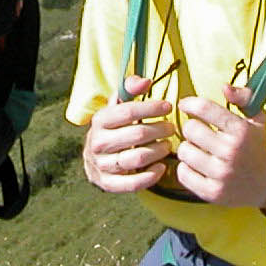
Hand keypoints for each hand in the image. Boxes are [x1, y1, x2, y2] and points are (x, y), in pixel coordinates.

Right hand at [83, 79, 174, 194]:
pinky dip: (151, 176)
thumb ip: (130, 89)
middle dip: (160, 129)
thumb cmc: (113, 128)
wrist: (94, 158)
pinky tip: (162, 167)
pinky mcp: (107, 183)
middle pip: (137, 134)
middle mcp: (98, 142)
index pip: (128, 111)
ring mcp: (102, 164)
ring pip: (138, 158)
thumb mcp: (117, 106)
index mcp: (99, 120)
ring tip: (168, 145)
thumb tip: (146, 81)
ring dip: (159, 151)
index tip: (168, 106)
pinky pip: (132, 183)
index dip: (151, 108)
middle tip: (172, 128)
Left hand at [172, 84, 265, 207]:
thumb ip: (244, 97)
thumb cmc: (257, 146)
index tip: (185, 105)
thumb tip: (224, 87)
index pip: (204, 109)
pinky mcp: (212, 193)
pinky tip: (197, 166)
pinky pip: (183, 174)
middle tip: (199, 133)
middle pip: (189, 130)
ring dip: (188, 149)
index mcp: (241, 131)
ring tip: (200, 150)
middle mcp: (231, 152)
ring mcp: (221, 174)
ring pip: (183, 152)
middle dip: (192, 128)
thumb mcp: (257, 118)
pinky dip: (186, 168)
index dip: (189, 103)